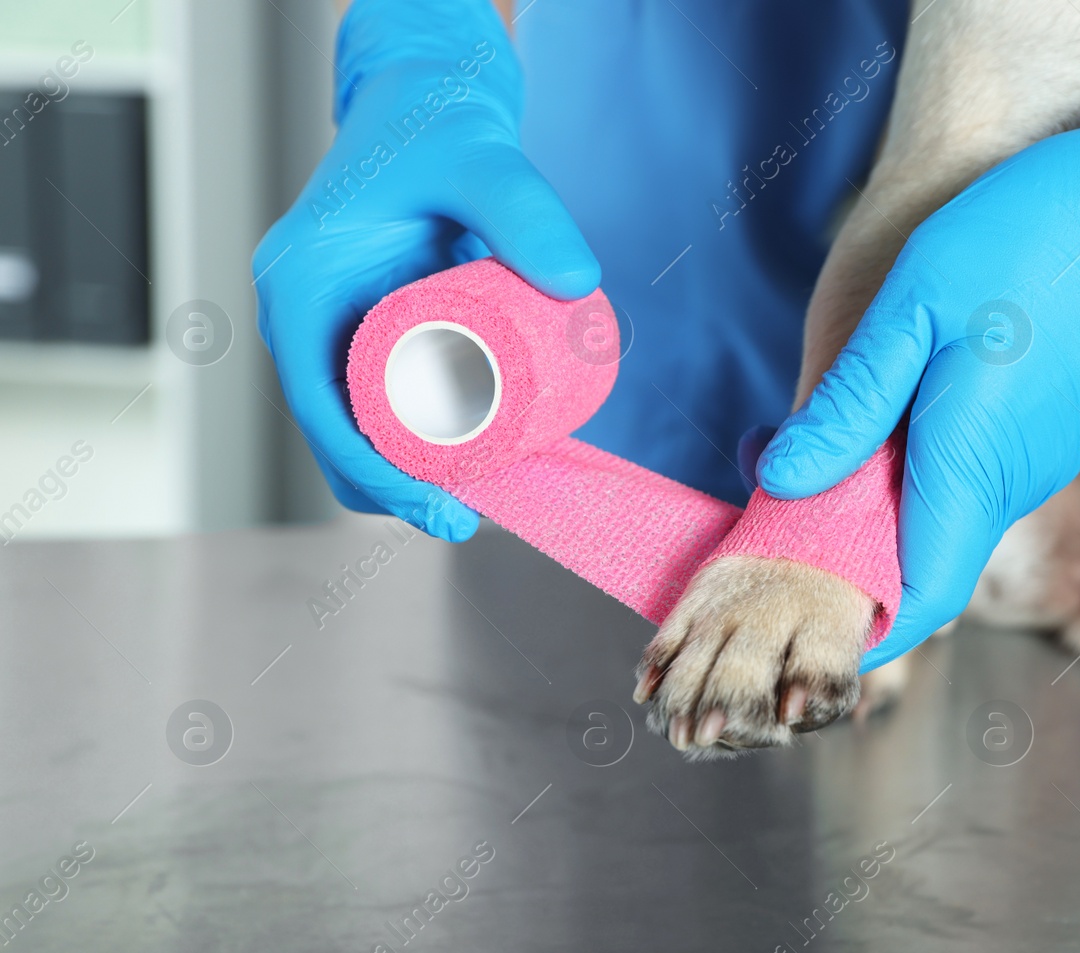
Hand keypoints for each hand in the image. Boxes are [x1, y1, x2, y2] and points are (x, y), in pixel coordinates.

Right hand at [252, 0, 598, 538]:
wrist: (434, 102)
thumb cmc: (440, 125)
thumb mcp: (482, 160)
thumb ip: (526, 208)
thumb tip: (577, 282)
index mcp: (300, 287)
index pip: (318, 406)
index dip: (372, 472)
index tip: (438, 507)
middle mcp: (305, 317)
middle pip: (333, 434)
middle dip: (391, 490)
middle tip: (466, 520)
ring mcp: (336, 330)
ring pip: (357, 430)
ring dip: (404, 478)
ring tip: (476, 507)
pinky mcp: (374, 334)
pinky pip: (385, 407)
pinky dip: (417, 448)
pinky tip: (466, 476)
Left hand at [757, 0, 1079, 668]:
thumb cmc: (1042, 237)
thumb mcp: (917, 306)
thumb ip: (854, 404)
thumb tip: (784, 481)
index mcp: (971, 470)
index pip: (914, 600)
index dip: (857, 622)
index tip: (797, 605)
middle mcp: (1013, 485)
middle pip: (923, 561)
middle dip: (848, 552)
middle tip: (773, 502)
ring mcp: (1042, 457)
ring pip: (947, 513)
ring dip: (880, 500)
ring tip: (815, 448)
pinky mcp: (1057, 425)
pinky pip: (974, 473)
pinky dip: (918, 464)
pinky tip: (887, 409)